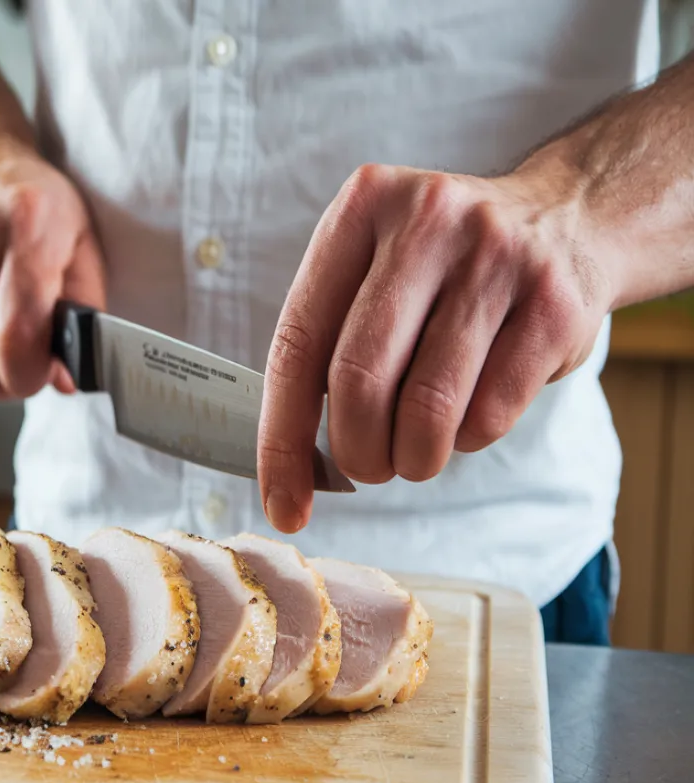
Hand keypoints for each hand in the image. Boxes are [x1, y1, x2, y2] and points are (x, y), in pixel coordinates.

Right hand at [0, 134, 106, 399]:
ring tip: (11, 342)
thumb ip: (86, 312)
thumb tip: (66, 377)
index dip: (33, 374)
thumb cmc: (41, 208)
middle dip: (14, 380)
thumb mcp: (84, 246)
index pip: (16, 336)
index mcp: (27, 230)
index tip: (46, 373)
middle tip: (33, 362)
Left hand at [257, 163, 612, 531]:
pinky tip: (467, 416)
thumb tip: (291, 460)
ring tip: (414, 453)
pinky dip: (466, 440)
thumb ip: (328, 340)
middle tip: (366, 467)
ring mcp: (496, 258)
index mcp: (360, 209)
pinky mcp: (553, 305)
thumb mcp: (375, 265)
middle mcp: (425, 222)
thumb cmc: (443, 266)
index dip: (282, 438)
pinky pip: (489, 413)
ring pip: (428, 406)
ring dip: (413, 458)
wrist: (568, 216)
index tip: (282, 505)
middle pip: (359, 379)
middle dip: (356, 451)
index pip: (297, 343)